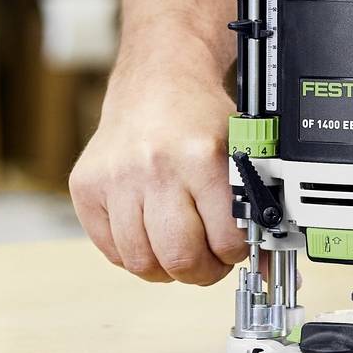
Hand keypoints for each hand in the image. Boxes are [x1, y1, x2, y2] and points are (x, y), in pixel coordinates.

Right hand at [70, 63, 248, 283]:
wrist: (157, 80)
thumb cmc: (199, 119)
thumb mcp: (240, 154)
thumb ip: (254, 211)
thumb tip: (265, 269)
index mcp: (201, 157)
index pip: (226, 241)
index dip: (235, 253)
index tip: (234, 246)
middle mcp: (155, 167)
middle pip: (179, 259)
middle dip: (201, 271)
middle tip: (207, 258)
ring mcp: (116, 178)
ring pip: (141, 262)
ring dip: (165, 267)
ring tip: (177, 246)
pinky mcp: (86, 186)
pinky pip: (110, 251)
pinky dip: (133, 253)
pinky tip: (148, 231)